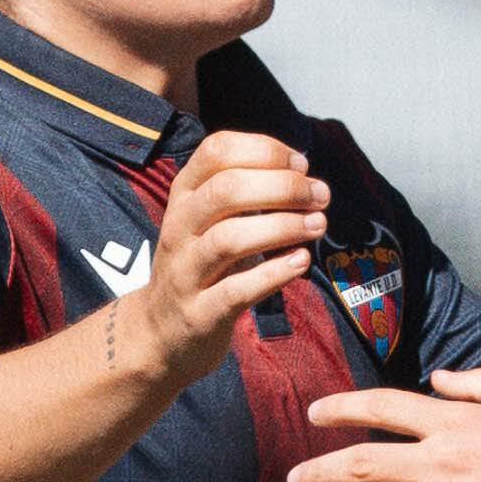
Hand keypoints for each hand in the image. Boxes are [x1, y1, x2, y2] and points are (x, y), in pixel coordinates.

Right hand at [141, 130, 328, 387]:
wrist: (160, 331)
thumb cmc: (201, 265)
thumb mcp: (209, 220)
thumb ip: (246, 195)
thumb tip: (304, 176)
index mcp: (184, 195)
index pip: (216, 151)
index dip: (264, 150)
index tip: (301, 164)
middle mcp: (179, 227)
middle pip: (226, 190)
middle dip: (283, 187)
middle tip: (321, 195)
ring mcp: (185, 271)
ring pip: (229, 238)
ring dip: (282, 227)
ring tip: (318, 224)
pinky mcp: (199, 313)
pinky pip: (236, 290)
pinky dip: (273, 273)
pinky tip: (301, 261)